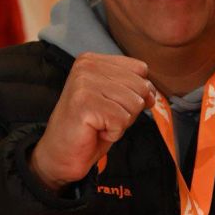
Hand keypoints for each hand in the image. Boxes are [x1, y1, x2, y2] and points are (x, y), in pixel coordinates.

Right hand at [29, 52, 155, 190]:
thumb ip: (133, 88)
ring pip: (134, 103)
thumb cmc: (89, 128)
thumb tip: (153, 93)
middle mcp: (86, 66)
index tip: (113, 104)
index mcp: (93, 60)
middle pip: (140, 87)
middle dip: (129, 110)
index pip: (140, 69)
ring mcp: (84, 84)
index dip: (136, 93)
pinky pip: (122, 120)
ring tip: (98, 124)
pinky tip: (95, 131)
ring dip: (121, 122)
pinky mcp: (84, 104)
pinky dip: (113, 133)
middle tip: (104, 118)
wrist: (61, 154)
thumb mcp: (114, 100)